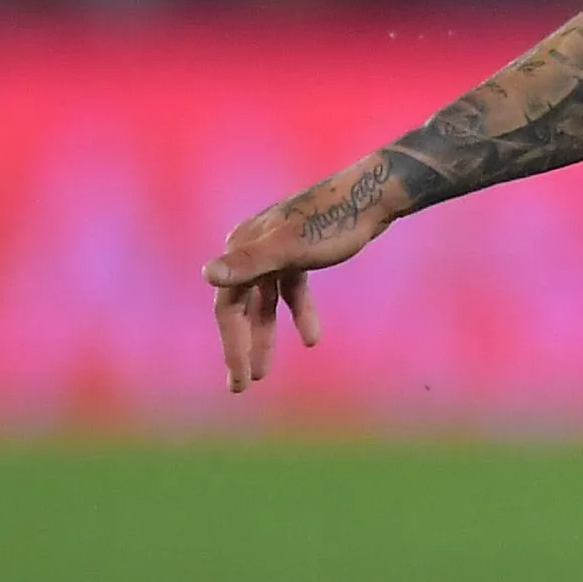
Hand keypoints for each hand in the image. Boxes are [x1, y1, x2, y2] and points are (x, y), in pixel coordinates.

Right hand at [205, 161, 405, 390]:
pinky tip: (311, 340)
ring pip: (266, 302)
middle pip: (241, 307)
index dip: (232, 344)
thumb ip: (249, 263)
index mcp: (241, 247)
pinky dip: (300, 313)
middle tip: (242, 386)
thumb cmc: (332, 221)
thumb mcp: (291, 247)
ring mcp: (278, 250)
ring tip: (264, 372)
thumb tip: (207, 275)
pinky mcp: (302, 251)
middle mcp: (253, 248)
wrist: (374, 194)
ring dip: (265, 336)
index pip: (228, 306)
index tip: (240, 379)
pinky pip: (292, 289)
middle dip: (242, 347)